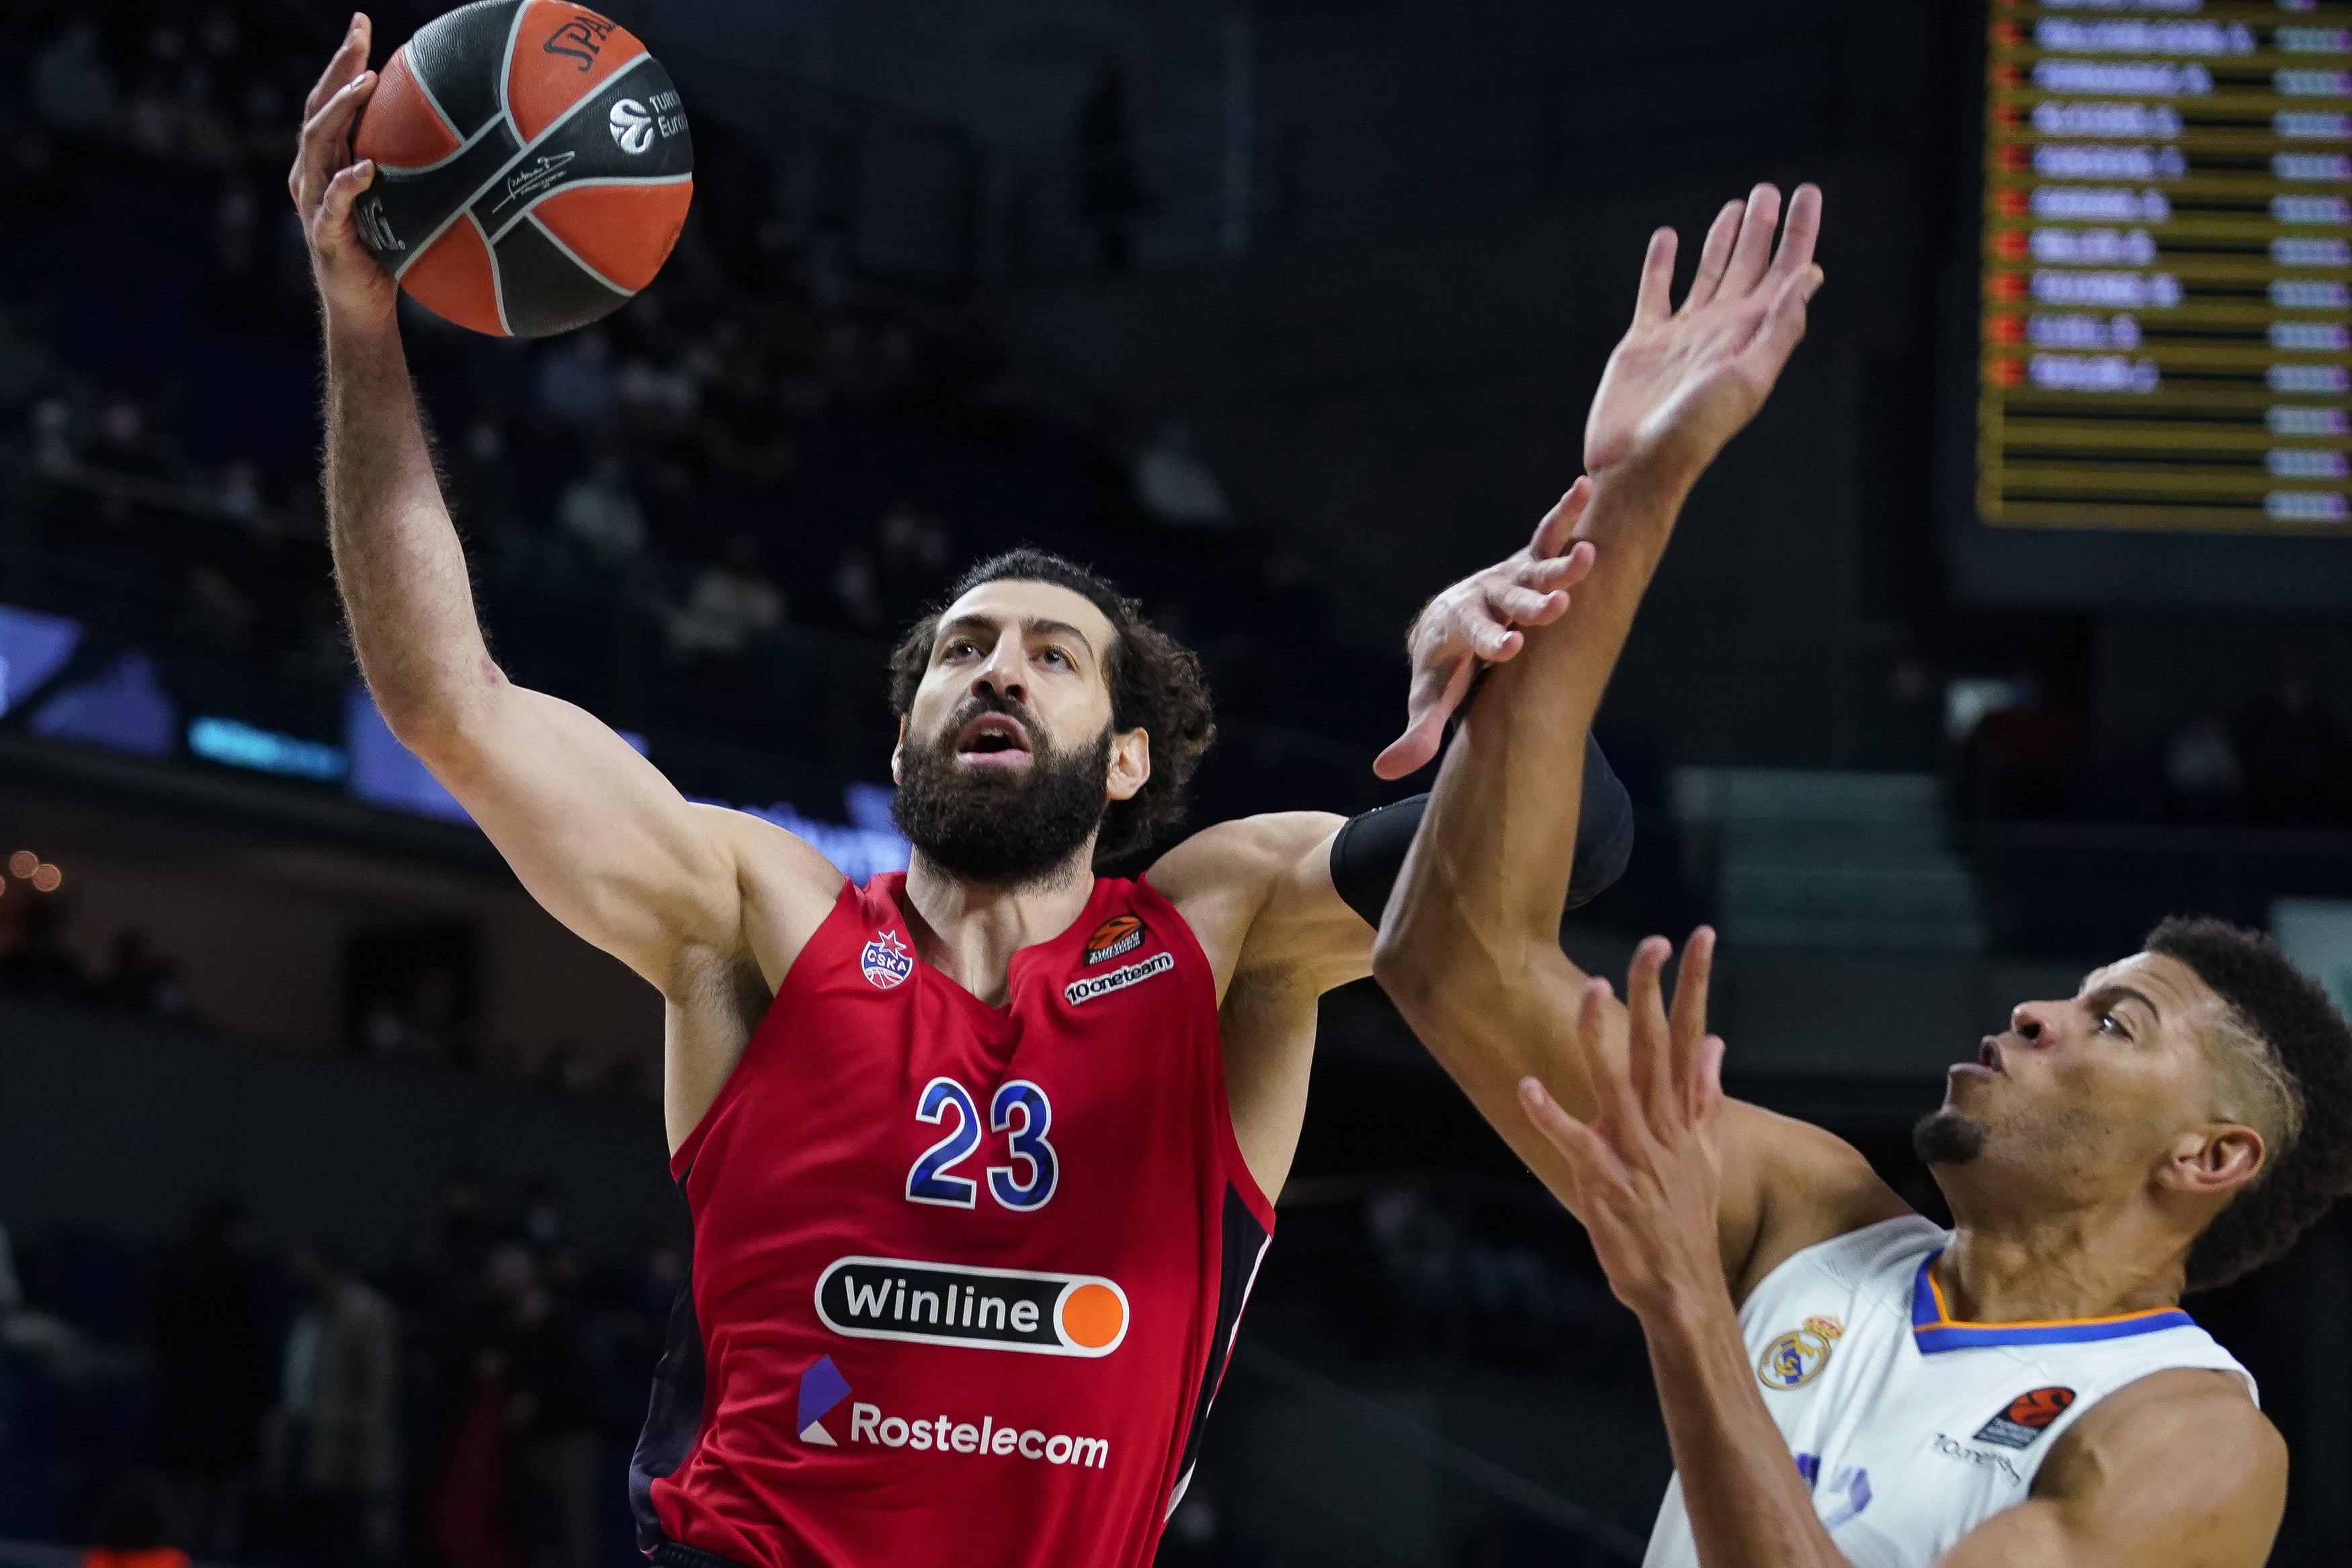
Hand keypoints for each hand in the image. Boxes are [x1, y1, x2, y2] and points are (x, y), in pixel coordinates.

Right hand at [289, 13, 396, 328]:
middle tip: (359, 36)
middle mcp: (313, 173)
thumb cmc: (388, 251)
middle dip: (338, 68)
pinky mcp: (324, 234)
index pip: (330, 99)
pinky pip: (332, 204)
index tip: (361, 23)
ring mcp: (314, 202)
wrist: (364, 306)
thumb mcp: (405, 201)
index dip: (343, 61)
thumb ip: (415, 168)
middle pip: (318, 108)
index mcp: (328, 160)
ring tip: (365, 84)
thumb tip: (471, 136)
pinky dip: (348, 183)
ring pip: (318, 144)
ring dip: (341, 111)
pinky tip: (367, 167)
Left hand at [1373, 479, 1597, 778]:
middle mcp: (1486, 598)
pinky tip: (1586, 486)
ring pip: (1534, 567)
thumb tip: (1384, 771)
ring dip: (1560, 561)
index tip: (1511, 648)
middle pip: (1510, 601)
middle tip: (1556, 606)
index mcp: (1462, 629)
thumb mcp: (1429, 698)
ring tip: (1589, 555)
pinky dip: (1566, 513)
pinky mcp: (1529, 563)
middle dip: (1531, 605)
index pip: (1478, 636)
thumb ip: (1416, 732)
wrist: (1443, 624)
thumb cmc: (1442, 667)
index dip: (1493, 641)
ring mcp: (1509, 578)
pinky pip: (1548, 535)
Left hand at [1520, 926, 1726, 1320]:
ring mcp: (1633, 1152)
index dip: (1695, 983)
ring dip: (1600, 1037)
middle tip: (1652, 941)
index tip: (1699, 935)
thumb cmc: (1685, 1217)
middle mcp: (1663, 1126)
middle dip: (1654, 992)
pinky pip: (1573, 1141)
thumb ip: (1705, 1093)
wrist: (1683, 1286)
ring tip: (1591, 990)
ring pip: (1617, 1083)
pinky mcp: (1603, 1181)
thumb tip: (1717, 1043)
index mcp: (1684, 1113)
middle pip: (1658, 1047)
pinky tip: (1527, 1087)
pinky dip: (1551, 1114)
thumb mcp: (1707, 1151)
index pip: (1691, 1033)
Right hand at [1583, 184, 1822, 490]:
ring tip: (1735, 205)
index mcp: (1751, 333)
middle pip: (1749, 264)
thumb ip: (1779, 327)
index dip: (1799, 231)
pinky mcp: (1644, 342)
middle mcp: (1721, 328)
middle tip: (1770, 189)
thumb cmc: (1696, 430)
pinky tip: (1668, 239)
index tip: (1808, 192)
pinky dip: (1660, 263)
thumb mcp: (1748, 378)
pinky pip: (1655, 291)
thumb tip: (1810, 274)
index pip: (1785, 271)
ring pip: (1708, 272)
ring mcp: (1682, 334)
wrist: (1638, 463)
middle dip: (1762, 227)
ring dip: (1722, 239)